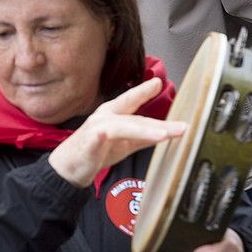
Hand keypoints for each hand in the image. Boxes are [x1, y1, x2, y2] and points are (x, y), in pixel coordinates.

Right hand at [47, 78, 186, 186]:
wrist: (68, 168)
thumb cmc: (93, 153)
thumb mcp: (124, 144)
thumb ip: (143, 136)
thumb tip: (166, 132)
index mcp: (112, 113)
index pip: (131, 100)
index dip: (144, 91)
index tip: (158, 83)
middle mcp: (106, 115)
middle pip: (135, 112)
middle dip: (158, 116)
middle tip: (183, 124)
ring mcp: (100, 124)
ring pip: (129, 123)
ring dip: (150, 128)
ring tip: (168, 133)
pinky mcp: (96, 137)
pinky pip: (117, 134)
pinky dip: (132, 135)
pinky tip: (146, 138)